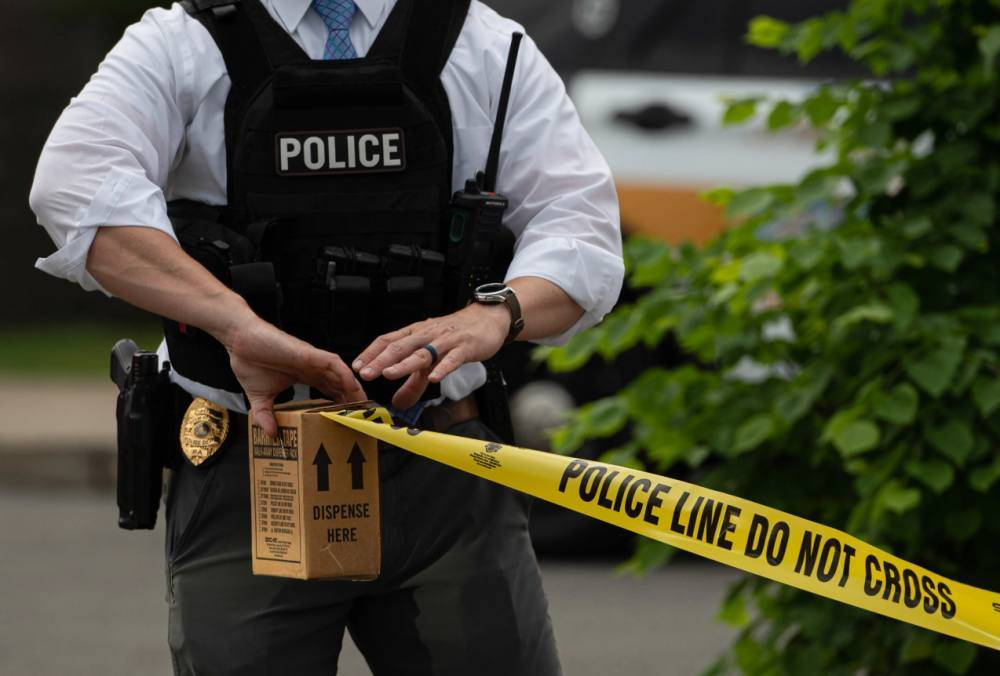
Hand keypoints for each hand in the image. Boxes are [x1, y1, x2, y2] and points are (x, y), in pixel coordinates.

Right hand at [226, 317, 366, 436]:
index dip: (339, 403)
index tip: (348, 418)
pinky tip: (352, 387)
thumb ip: (265, 415)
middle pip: (339, 384)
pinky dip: (344, 374)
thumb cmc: (249, 362)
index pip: (328, 391)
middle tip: (362, 415)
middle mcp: (312, 368)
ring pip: (341, 374)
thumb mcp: (259, 398)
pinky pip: (333, 364)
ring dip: (353, 388)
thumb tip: (270, 435)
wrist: (238, 341)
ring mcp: (312, 360)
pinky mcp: (309, 353)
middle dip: (352, 399)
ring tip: (363, 404)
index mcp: (304, 376)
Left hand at [352, 303, 509, 408]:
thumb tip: (397, 403)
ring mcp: (446, 340)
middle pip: (400, 346)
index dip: (371, 353)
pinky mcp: (465, 347)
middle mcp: (427, 334)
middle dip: (381, 360)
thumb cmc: (455, 336)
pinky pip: (453, 358)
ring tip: (390, 374)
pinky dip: (443, 367)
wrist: (486, 319)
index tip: (357, 367)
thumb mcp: (431, 358)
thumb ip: (414, 383)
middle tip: (366, 374)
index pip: (388, 340)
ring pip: (423, 352)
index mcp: (415, 334)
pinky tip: (434, 378)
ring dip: (405, 364)